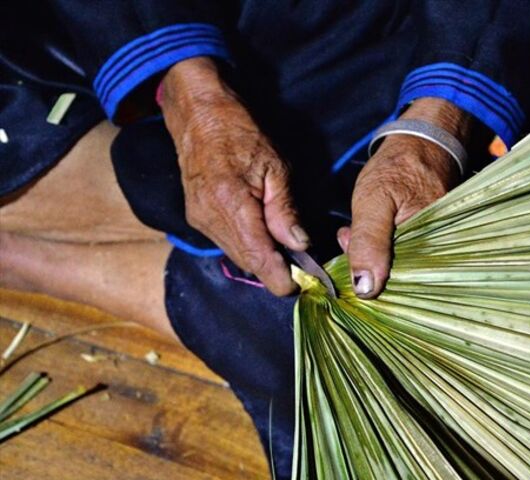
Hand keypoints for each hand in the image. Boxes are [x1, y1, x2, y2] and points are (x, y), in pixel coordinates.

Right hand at [161, 57, 306, 295]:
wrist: (197, 114)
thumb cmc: (240, 132)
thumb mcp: (275, 166)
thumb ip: (285, 210)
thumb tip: (300, 245)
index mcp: (230, 203)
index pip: (258, 257)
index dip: (280, 278)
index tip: (299, 285)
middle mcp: (209, 217)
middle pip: (248, 262)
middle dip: (275, 270)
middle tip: (302, 267)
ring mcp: (199, 219)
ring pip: (237, 255)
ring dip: (262, 259)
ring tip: (286, 249)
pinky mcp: (196, 217)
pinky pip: (227, 243)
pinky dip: (248, 246)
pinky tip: (264, 235)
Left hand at [338, 98, 472, 298]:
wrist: (422, 145)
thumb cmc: (399, 168)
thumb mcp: (374, 201)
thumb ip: (369, 242)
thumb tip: (365, 289)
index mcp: (432, 249)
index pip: (399, 286)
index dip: (368, 277)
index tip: (348, 254)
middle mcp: (439, 256)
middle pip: (396, 280)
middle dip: (366, 263)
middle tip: (349, 237)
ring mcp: (434, 250)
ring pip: (394, 270)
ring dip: (370, 256)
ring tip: (357, 231)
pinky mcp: (426, 244)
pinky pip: (400, 258)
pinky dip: (379, 249)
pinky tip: (370, 233)